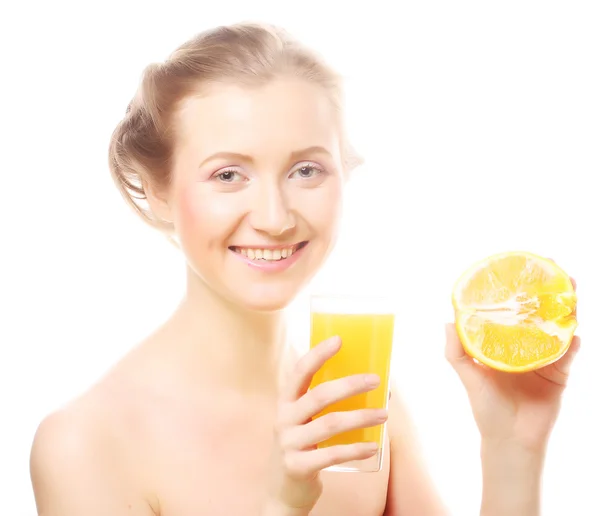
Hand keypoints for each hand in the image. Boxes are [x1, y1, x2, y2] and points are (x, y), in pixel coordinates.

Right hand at [266, 336, 386, 513]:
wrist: (283, 491)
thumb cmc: (303, 447)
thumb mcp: (304, 421)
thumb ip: (324, 404)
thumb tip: (371, 385)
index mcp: (286, 402)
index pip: (300, 372)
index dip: (318, 354)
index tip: (339, 340)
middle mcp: (284, 419)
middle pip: (319, 396)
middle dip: (350, 385)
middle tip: (376, 380)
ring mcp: (288, 443)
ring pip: (329, 424)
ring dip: (360, 417)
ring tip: (384, 415)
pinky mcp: (297, 466)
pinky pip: (331, 454)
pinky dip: (355, 449)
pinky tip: (373, 446)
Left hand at [445, 275, 579, 450]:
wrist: (510, 440)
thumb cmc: (486, 408)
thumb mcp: (467, 375)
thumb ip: (455, 349)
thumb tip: (447, 319)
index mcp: (503, 342)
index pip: (512, 309)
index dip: (518, 289)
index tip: (521, 266)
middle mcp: (525, 345)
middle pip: (540, 312)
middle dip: (549, 290)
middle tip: (556, 268)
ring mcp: (544, 358)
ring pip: (558, 327)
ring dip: (567, 308)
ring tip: (571, 289)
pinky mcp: (560, 374)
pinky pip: (568, 355)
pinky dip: (572, 342)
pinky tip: (573, 332)